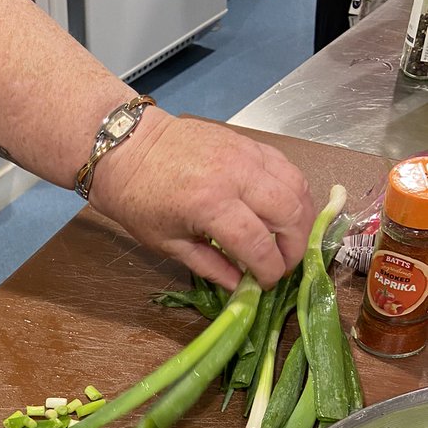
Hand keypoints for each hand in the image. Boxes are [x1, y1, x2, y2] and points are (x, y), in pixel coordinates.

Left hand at [93, 110, 313, 288]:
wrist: (127, 147)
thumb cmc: (138, 199)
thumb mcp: (167, 243)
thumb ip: (210, 265)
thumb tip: (241, 286)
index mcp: (210, 204)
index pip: (258, 244)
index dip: (270, 269)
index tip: (269, 282)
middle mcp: (236, 175)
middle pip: (289, 213)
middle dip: (295, 246)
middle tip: (285, 264)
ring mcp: (246, 154)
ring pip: (296, 186)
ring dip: (301, 217)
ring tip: (290, 240)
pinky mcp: (248, 142)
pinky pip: (285, 167)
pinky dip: (292, 191)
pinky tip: (284, 209)